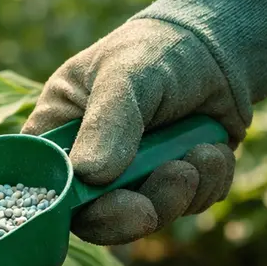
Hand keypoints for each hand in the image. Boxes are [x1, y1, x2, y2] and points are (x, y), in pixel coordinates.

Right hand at [23, 0, 266, 245]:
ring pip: (148, 216)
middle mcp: (89, 165)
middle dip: (131, 212)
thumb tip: (90, 176)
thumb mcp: (125, 77)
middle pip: (94, 218)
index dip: (66, 207)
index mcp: (58, 136)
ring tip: (202, 152)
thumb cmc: (156, 51)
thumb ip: (106, 124)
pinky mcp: (174, 186)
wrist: (221, 47)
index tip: (100, 205)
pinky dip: (207, 183)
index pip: (45, 186)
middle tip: (156, 202)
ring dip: (180, 192)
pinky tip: (213, 149)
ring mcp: (133, 180)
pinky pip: (189, 206)